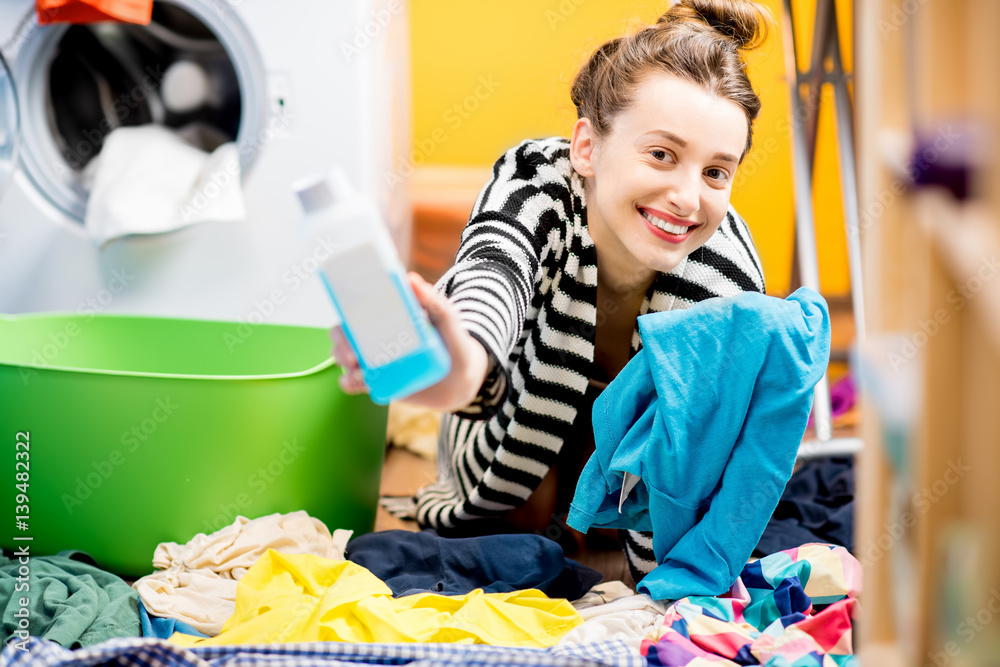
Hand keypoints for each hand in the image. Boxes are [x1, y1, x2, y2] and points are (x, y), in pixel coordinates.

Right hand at [330, 272, 490, 411]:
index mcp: (388, 318)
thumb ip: (432, 300)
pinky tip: (356, 383)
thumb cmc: (455, 341)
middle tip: (352, 355)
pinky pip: (357, 382)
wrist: (464, 377)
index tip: (345, 321)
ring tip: (357, 372)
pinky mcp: (380, 381)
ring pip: (347, 359)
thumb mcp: (447, 319)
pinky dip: (350, 383)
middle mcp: (377, 337)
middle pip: (345, 336)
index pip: (358, 311)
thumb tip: (411, 278)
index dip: (345, 313)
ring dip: (343, 364)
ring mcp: (378, 360)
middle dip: (340, 344)